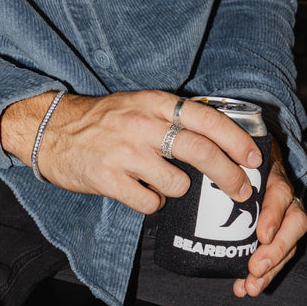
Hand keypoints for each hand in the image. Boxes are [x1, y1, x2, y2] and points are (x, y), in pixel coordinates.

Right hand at [0, 90, 261, 215]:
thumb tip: (220, 140)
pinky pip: (150, 202)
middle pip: (201, 151)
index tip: (254, 159)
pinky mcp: (108, 178)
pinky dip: (153, 203)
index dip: (236, 140)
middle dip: (230, 176)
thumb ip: (173, 117)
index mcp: (154, 102)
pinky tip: (141, 192)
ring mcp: (125, 151)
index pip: (206, 118)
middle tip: (243, 192)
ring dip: (179, 191)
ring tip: (164, 184)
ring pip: (178, 183)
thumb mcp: (139, 104)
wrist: (52, 131)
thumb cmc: (103, 120)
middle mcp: (142, 123)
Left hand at [233, 140, 306, 297]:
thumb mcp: (232, 150)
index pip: (281, 193)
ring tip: (251, 286)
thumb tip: (191, 173)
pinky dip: (264, 274)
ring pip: (289, 244)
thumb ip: (221, 161)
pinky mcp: (278, 230)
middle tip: (255, 269)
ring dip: (271, 269)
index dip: (274, 215)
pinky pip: (278, 254)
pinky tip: (245, 287)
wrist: (250, 153)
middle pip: (293, 225)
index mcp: (272, 174)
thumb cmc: (236, 155)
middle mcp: (285, 196)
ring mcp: (285, 214)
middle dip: (276, 252)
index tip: (262, 235)